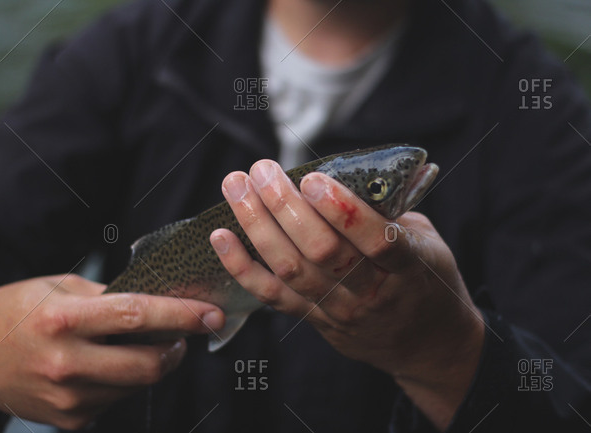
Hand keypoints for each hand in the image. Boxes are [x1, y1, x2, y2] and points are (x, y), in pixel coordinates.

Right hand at [0, 275, 223, 429]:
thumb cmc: (13, 311)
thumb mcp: (57, 287)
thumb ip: (107, 296)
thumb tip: (155, 300)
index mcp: (63, 320)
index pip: (138, 316)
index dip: (182, 316)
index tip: (211, 314)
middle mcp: (66, 363)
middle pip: (148, 365)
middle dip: (177, 350)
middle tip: (183, 336)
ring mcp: (66, 398)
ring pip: (135, 384)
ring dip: (151, 365)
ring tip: (141, 345)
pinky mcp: (67, 420)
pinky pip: (114, 400)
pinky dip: (123, 381)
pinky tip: (108, 364)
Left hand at [210, 160, 484, 429]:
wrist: (425, 345)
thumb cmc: (427, 281)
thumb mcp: (428, 242)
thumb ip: (391, 212)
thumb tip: (345, 176)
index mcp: (409, 269)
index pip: (376, 240)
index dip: (342, 210)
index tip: (314, 179)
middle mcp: (370, 294)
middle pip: (322, 252)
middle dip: (285, 206)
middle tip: (262, 170)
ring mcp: (338, 311)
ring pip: (291, 269)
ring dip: (257, 225)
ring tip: (236, 186)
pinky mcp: (314, 320)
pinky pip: (272, 296)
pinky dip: (242, 267)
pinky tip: (220, 237)